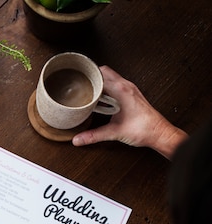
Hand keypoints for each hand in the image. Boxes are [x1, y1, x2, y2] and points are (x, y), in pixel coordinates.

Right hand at [72, 66, 187, 158]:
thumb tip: (78, 139)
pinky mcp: (131, 94)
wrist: (159, 133)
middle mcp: (126, 86)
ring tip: (88, 91)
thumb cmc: (144, 129)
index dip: (87, 76)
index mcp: (122, 90)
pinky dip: (106, 88)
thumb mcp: (114, 132)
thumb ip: (94, 135)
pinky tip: (101, 99)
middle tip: (80, 84)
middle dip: (91, 77)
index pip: (100, 75)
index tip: (77, 79)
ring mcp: (130, 89)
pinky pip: (116, 84)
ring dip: (99, 82)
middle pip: (104, 72)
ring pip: (110, 77)